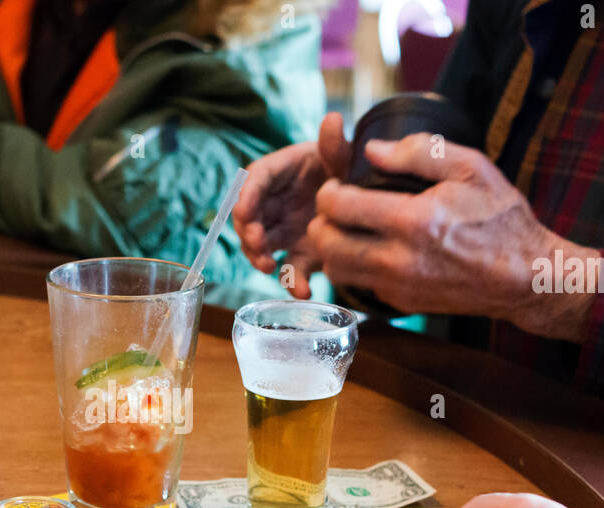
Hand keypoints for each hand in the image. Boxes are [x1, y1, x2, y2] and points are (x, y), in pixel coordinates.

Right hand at [233, 112, 350, 298]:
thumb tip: (333, 120)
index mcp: (279, 173)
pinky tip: (303, 291)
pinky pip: (290, 270)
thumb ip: (336, 143)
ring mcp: (283, 230)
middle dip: (248, 233)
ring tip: (271, 267)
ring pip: (261, 247)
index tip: (243, 211)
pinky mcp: (299, 253)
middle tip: (259, 244)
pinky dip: (293, 283)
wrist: (360, 196)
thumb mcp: (343, 155)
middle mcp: (274, 203)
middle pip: (249, 218)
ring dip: (260, 258)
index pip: (254, 181)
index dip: (245, 196)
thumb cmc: (344, 167)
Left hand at [306, 134, 599, 341]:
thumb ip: (419, 151)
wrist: (524, 277)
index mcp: (412, 220)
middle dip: (321, 221)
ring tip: (347, 229)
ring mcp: (397, 286)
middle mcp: (398, 259)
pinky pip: (360, 284)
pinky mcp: (401, 303)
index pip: (338, 207)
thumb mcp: (471, 168)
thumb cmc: (501, 218)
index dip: (328, 191)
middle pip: (326, 244)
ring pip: (335, 271)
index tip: (338, 184)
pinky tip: (373, 247)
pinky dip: (355, 266)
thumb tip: (371, 149)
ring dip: (331, 248)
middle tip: (335, 208)